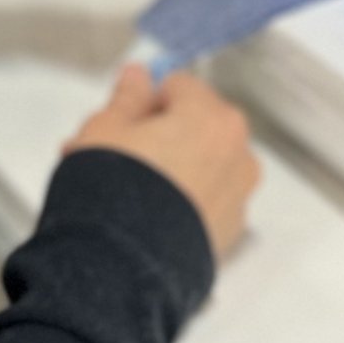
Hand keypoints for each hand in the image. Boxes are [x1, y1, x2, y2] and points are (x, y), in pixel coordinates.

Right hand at [66, 65, 260, 258]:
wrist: (120, 268)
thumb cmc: (112, 190)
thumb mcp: (106, 129)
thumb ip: (127, 97)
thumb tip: (138, 74)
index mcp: (212, 117)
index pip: (179, 87)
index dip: (144, 104)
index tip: (120, 126)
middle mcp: (237, 153)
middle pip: (195, 127)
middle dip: (158, 137)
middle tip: (114, 158)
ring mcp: (238, 197)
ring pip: (202, 166)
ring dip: (171, 170)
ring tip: (122, 194)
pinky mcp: (228, 234)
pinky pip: (206, 203)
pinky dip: (183, 204)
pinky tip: (145, 219)